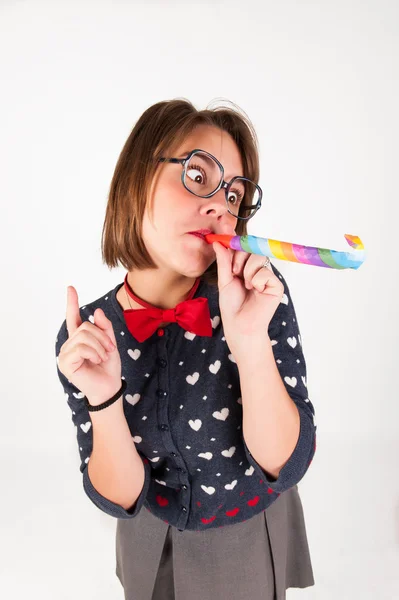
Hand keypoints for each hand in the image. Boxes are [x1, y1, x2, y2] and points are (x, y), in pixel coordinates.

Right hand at [57, 286, 121, 404]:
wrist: (109, 387)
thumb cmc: (108, 368)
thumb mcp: (110, 343)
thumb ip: (105, 328)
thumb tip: (97, 310)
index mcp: (79, 339)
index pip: (73, 318)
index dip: (71, 302)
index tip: (71, 288)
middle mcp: (70, 344)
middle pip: (85, 326)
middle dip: (102, 337)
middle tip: (109, 350)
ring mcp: (65, 353)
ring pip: (84, 336)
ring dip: (100, 346)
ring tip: (103, 357)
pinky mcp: (65, 362)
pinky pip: (81, 347)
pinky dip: (94, 353)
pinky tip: (96, 361)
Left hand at [212, 241, 283, 356]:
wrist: (239, 324)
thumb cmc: (232, 305)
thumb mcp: (224, 280)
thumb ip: (223, 261)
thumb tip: (218, 243)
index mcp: (246, 268)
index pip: (245, 248)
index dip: (237, 246)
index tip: (227, 244)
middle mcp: (258, 271)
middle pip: (253, 249)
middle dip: (240, 258)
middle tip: (235, 273)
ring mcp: (268, 277)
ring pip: (259, 258)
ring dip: (248, 271)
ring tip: (246, 286)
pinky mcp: (276, 285)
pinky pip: (266, 272)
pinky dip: (257, 281)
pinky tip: (256, 291)